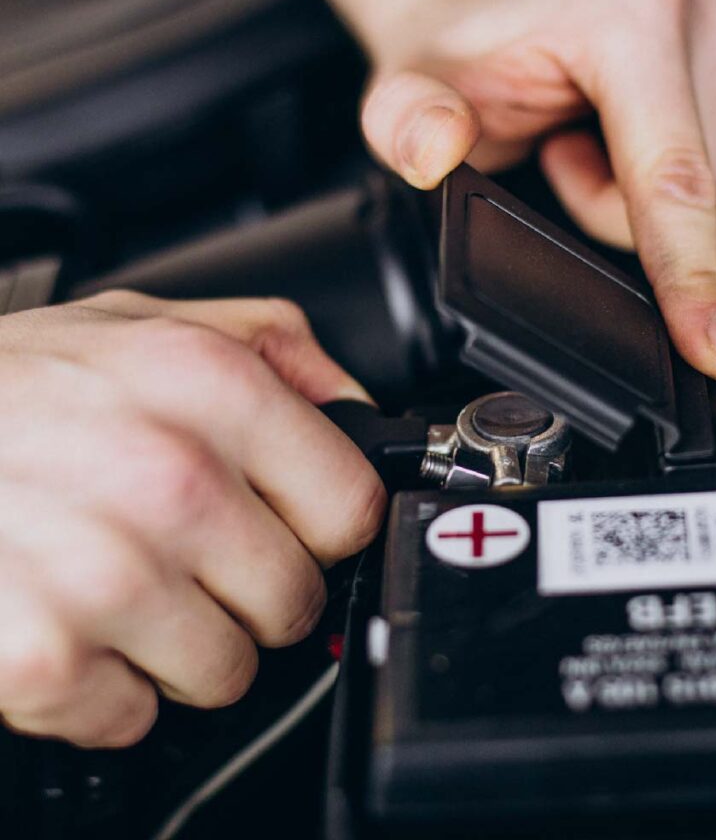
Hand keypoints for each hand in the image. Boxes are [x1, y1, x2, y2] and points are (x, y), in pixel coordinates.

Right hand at [0, 292, 383, 747]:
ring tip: (126, 585)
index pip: (353, 509)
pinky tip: (71, 619)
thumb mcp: (151, 322)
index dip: (326, 527)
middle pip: (297, 601)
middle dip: (255, 591)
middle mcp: (171, 478)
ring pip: (228, 672)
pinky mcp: (40, 658)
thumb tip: (358, 409)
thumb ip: (276, 350)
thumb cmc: (16, 384)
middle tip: (193, 557)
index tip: (295, 526)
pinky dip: (106, 688)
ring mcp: (107, 574)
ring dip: (185, 645)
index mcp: (214, 388)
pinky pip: (132, 716)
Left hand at [361, 0, 715, 379]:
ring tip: (618, 153)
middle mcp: (709, 7)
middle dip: (644, 224)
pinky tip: (680, 146)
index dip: (695, 280)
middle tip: (574, 167)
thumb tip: (437, 147)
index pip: (678, 183)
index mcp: (630, 15)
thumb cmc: (464, 50)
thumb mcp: (407, 92)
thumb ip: (410, 123)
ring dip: (697, 208)